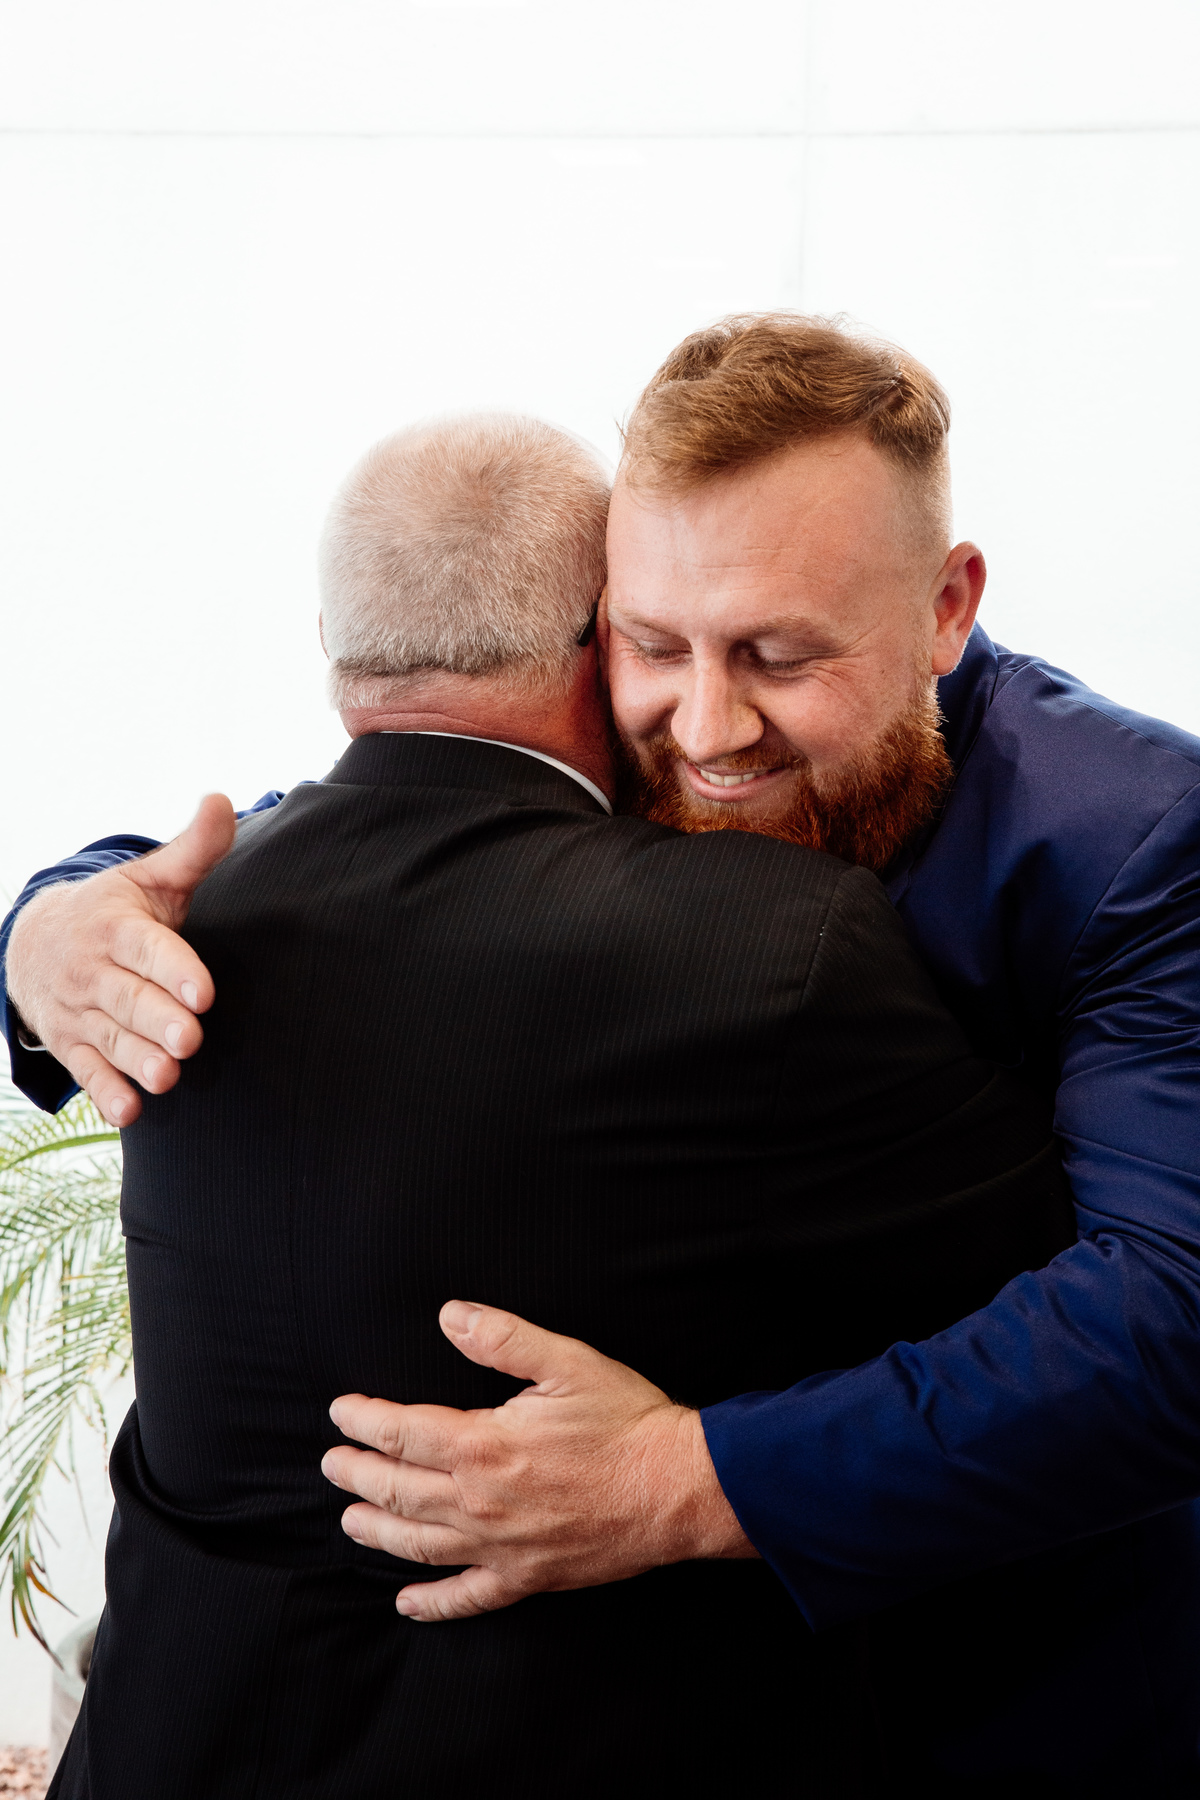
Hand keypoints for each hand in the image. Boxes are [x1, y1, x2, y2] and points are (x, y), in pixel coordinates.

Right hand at [6, 794, 235, 1125]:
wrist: (35, 942)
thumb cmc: (116, 910)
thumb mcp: (150, 877)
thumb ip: (193, 849)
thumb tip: (222, 800)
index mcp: (117, 928)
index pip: (147, 949)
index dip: (174, 970)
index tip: (203, 992)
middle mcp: (93, 971)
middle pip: (127, 999)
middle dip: (156, 1020)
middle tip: (190, 1039)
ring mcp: (78, 1011)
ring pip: (108, 1038)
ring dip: (135, 1060)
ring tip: (167, 1076)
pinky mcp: (70, 1044)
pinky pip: (85, 1070)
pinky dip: (104, 1092)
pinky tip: (128, 1111)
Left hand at [321, 1300, 755, 1623]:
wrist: (678, 1488)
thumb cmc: (626, 1422)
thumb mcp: (566, 1361)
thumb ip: (502, 1339)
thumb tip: (449, 1315)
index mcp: (484, 1444)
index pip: (402, 1433)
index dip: (364, 1421)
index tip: (342, 1413)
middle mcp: (481, 1501)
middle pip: (398, 1490)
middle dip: (356, 1474)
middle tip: (331, 1464)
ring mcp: (500, 1546)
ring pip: (418, 1544)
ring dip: (377, 1531)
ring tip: (351, 1519)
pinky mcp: (526, 1577)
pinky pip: (467, 1597)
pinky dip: (432, 1603)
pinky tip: (408, 1602)